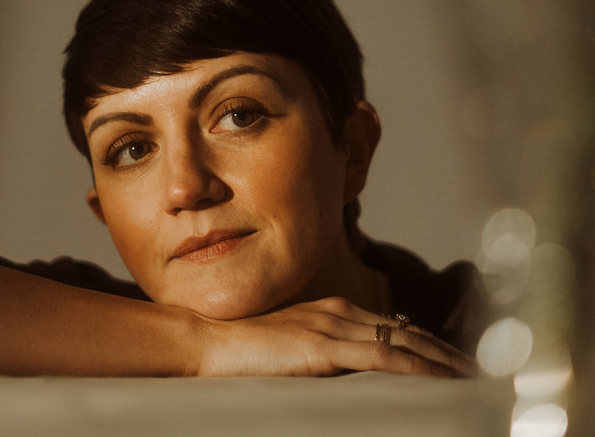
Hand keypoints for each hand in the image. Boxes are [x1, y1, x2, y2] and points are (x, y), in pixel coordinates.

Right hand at [193, 297, 476, 377]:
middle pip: (408, 331)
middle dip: (446, 351)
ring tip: (471, 377)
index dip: (430, 343)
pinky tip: (436, 380)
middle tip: (478, 370)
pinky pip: (381, 357)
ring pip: (403, 341)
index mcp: (336, 311)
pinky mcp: (322, 347)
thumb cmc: (249, 347)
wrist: (213, 341)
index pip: (396, 326)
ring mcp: (333, 327)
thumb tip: (353, 367)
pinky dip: (415, 367)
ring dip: (441, 360)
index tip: (456, 360)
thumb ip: (327, 350)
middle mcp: (341, 313)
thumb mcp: (296, 344)